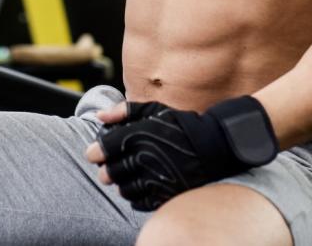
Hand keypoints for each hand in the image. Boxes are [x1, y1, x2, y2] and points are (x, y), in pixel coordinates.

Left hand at [83, 96, 278, 210]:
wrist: (216, 145)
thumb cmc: (183, 124)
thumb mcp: (156, 109)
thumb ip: (125, 110)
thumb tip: (99, 116)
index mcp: (141, 135)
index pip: (106, 149)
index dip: (96, 152)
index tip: (95, 154)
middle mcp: (147, 158)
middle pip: (111, 172)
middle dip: (107, 170)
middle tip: (110, 167)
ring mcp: (157, 178)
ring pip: (124, 189)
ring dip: (121, 184)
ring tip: (128, 176)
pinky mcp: (166, 194)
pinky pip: (139, 202)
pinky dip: (135, 196)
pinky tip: (140, 186)